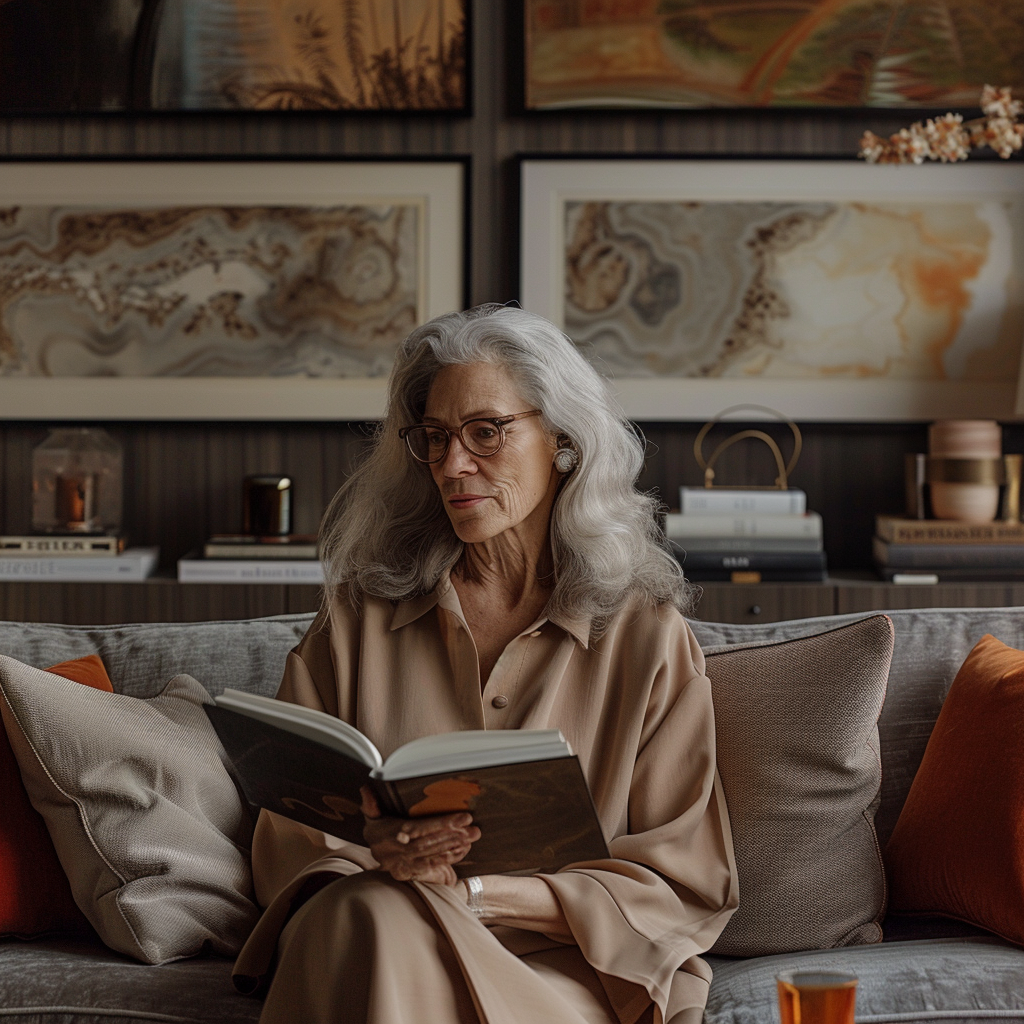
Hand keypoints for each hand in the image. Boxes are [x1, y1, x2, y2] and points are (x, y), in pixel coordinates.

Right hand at [360, 786, 480, 884]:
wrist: (376, 859)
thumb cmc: (378, 831)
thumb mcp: (371, 816)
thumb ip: (371, 804)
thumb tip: (365, 788)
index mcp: (389, 834)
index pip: (418, 828)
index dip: (440, 824)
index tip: (462, 817)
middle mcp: (397, 850)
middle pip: (428, 842)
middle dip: (452, 835)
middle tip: (473, 828)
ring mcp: (403, 863)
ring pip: (431, 855)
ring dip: (453, 846)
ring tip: (471, 836)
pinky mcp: (410, 873)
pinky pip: (431, 866)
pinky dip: (447, 858)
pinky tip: (462, 850)